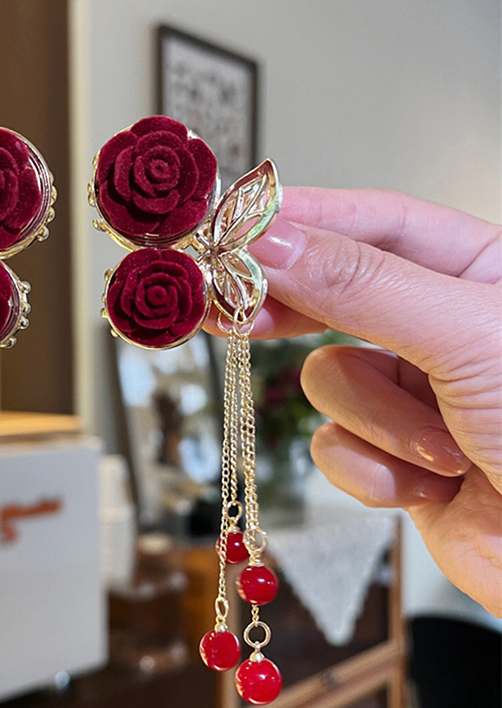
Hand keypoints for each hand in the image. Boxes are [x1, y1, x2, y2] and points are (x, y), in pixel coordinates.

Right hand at [208, 187, 500, 615]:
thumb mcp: (466, 335)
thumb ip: (360, 285)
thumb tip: (270, 244)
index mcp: (481, 273)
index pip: (375, 223)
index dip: (303, 220)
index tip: (234, 226)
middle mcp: (441, 329)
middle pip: (336, 297)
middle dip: (293, 309)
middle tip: (231, 306)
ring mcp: (413, 395)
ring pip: (329, 382)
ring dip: (377, 421)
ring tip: (441, 450)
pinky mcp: (392, 458)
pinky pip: (335, 446)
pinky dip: (374, 471)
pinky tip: (428, 487)